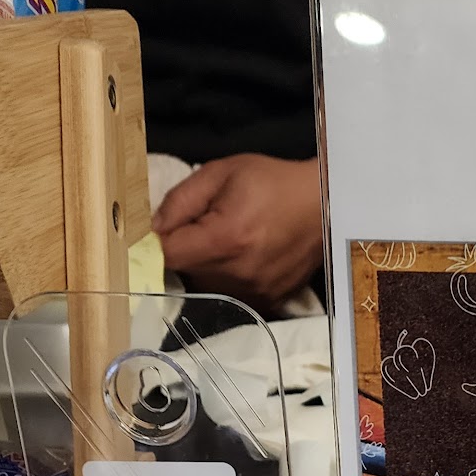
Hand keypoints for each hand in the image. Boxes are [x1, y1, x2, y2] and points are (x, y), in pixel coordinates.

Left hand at [155, 154, 323, 311]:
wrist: (324, 206)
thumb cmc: (272, 183)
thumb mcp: (220, 173)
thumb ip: (180, 200)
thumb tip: (151, 229)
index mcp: (223, 238)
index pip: (167, 255)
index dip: (155, 244)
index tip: (158, 232)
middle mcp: (238, 273)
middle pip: (186, 272)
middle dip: (187, 250)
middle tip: (205, 225)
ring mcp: (255, 293)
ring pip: (207, 285)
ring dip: (207, 266)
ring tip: (229, 240)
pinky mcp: (268, 302)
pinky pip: (230, 295)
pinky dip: (228, 279)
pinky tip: (244, 257)